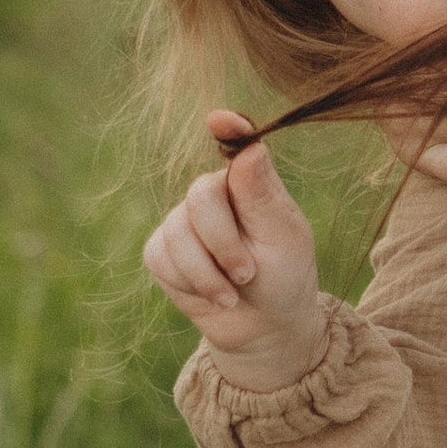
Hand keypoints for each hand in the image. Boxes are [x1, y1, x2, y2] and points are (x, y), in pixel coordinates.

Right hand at [141, 113, 330, 386]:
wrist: (263, 327)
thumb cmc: (284, 277)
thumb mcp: (283, 238)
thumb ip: (263, 195)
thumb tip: (252, 149)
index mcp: (249, 181)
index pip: (235, 144)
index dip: (228, 129)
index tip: (221, 120)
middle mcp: (213, 194)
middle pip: (201, 196)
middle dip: (224, 243)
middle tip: (248, 273)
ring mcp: (183, 220)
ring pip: (178, 232)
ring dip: (209, 273)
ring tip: (235, 291)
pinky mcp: (161, 250)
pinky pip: (162, 258)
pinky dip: (191, 283)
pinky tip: (214, 295)